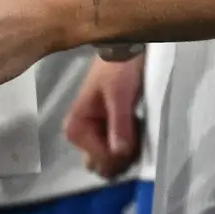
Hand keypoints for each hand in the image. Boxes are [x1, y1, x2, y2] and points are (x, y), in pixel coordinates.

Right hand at [67, 51, 146, 175]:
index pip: (99, 159)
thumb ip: (119, 124)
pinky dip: (130, 145)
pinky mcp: (106, 129)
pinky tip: (137, 129)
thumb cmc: (118, 69)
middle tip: (137, 138)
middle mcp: (80, 136)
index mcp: (76, 128)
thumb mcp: (120, 95)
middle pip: (102, 164)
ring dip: (127, 152)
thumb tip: (119, 153)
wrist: (124, 48)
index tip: (135, 139)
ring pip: (111, 159)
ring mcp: (94, 134)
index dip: (120, 154)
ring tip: (138, 129)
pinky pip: (117, 150)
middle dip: (121, 158)